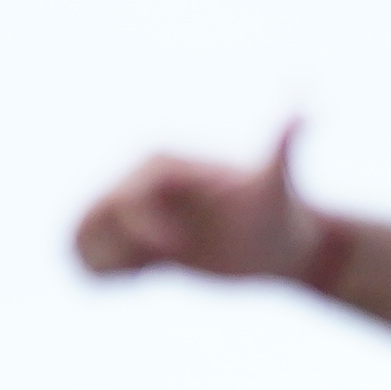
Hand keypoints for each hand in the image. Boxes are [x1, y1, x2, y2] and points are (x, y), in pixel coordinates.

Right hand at [76, 119, 321, 280]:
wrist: (284, 247)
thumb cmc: (281, 215)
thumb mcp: (277, 185)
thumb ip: (283, 147)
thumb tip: (307, 109)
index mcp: (161, 165)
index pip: (123, 197)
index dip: (142, 229)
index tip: (178, 250)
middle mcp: (142, 183)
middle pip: (94, 215)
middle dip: (121, 247)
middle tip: (162, 263)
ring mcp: (138, 213)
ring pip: (83, 234)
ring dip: (103, 261)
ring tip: (146, 272)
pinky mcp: (139, 241)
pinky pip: (91, 256)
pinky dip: (101, 274)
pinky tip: (141, 280)